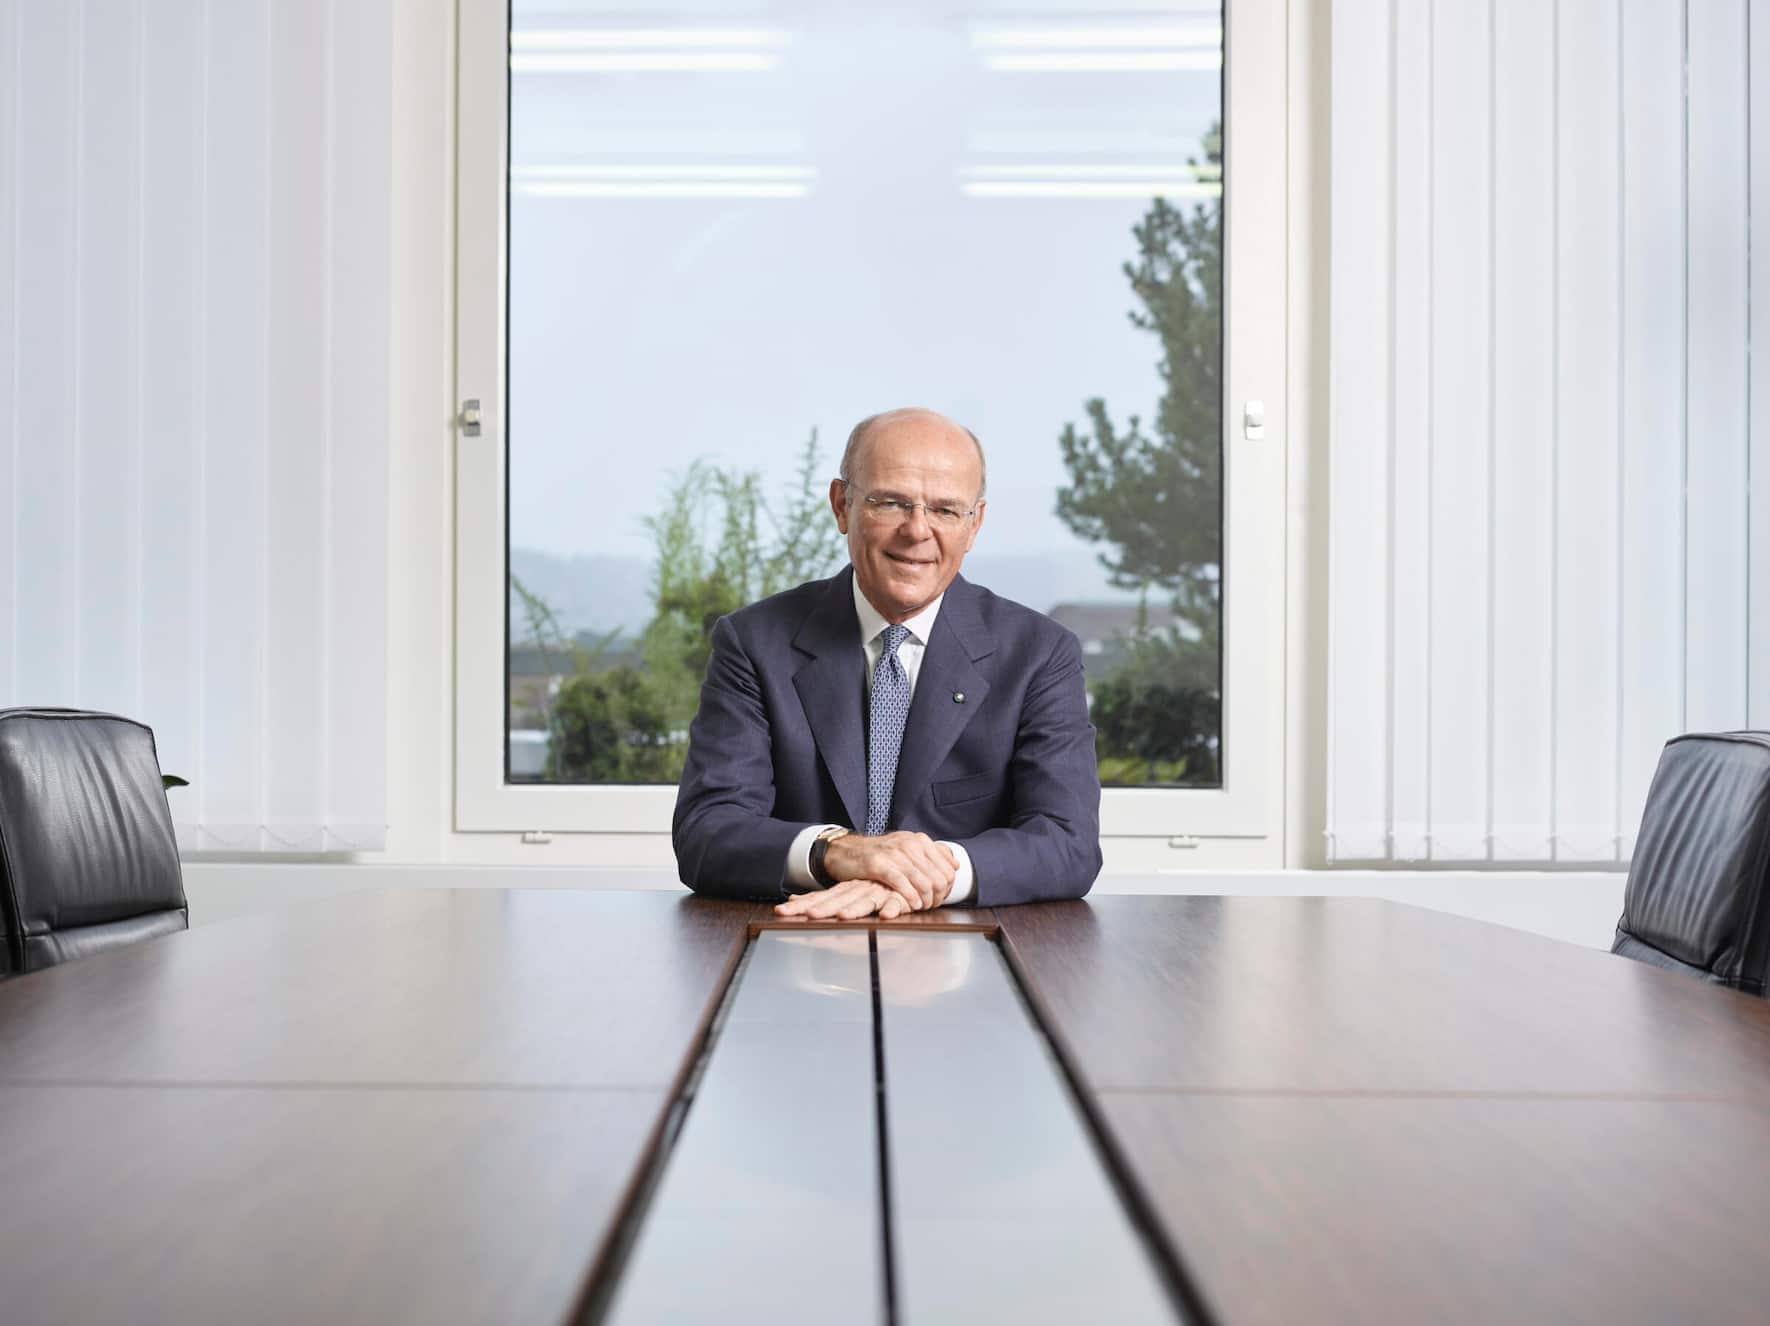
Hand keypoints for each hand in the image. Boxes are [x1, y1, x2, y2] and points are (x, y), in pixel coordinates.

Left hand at [774, 878, 913, 919]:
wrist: (912, 864)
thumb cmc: (876, 883)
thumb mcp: (850, 890)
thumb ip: (825, 896)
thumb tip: (791, 898)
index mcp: (846, 888)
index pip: (820, 896)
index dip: (802, 904)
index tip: (782, 911)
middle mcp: (859, 888)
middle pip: (838, 899)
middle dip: (823, 908)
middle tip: (809, 916)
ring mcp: (879, 890)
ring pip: (865, 900)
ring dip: (854, 909)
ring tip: (842, 917)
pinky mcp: (900, 895)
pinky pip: (896, 902)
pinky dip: (892, 908)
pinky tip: (886, 916)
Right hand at [822, 831, 956, 911]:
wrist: (846, 850)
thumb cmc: (879, 854)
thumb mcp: (907, 848)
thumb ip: (932, 855)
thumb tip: (955, 864)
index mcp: (920, 840)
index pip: (947, 868)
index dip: (947, 888)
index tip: (940, 897)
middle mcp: (910, 844)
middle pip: (938, 878)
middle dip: (938, 896)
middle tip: (932, 906)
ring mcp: (894, 854)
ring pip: (923, 882)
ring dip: (925, 900)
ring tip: (922, 907)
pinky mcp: (879, 864)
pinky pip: (902, 884)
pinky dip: (910, 897)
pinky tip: (912, 904)